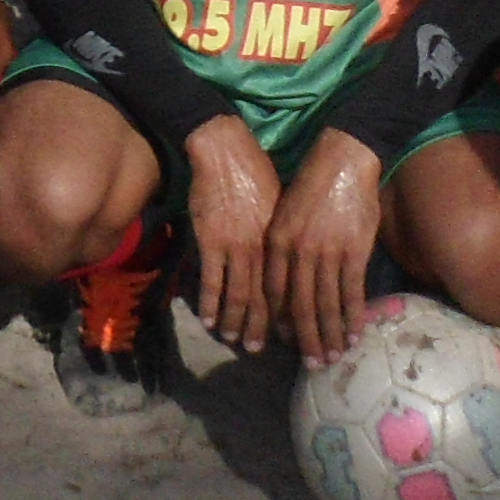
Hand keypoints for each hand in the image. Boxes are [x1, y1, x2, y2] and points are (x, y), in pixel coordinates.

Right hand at [181, 113, 283, 353]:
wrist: (225, 150)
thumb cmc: (256, 170)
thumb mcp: (280, 203)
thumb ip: (282, 233)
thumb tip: (289, 255)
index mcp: (282, 242)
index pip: (289, 287)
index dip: (289, 313)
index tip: (290, 333)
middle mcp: (263, 250)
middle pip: (267, 299)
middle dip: (266, 328)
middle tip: (263, 350)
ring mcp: (236, 248)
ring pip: (241, 297)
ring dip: (238, 323)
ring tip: (237, 341)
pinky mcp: (211, 242)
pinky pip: (212, 282)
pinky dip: (211, 304)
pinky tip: (209, 320)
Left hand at [264, 129, 388, 364]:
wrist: (342, 158)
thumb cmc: (312, 184)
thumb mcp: (284, 213)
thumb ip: (283, 246)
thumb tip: (285, 278)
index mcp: (276, 241)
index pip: (273, 291)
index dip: (278, 318)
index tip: (282, 340)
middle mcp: (298, 251)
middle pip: (299, 306)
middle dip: (305, 339)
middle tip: (312, 364)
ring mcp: (326, 252)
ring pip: (326, 304)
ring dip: (330, 335)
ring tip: (334, 356)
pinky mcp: (353, 251)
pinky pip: (351, 292)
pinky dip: (352, 317)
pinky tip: (355, 333)